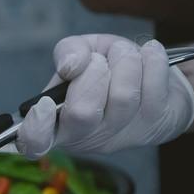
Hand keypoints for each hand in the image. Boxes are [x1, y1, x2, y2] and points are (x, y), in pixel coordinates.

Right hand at [16, 34, 193, 157]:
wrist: (159, 81)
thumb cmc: (111, 70)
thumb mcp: (84, 52)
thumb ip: (70, 50)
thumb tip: (71, 64)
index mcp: (56, 122)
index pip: (34, 143)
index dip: (36, 128)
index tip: (44, 104)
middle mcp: (85, 136)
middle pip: (81, 113)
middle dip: (93, 73)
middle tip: (100, 62)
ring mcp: (120, 135)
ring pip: (122, 96)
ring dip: (125, 60)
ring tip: (125, 54)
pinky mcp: (154, 126)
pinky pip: (153, 86)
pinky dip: (152, 59)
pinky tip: (149, 55)